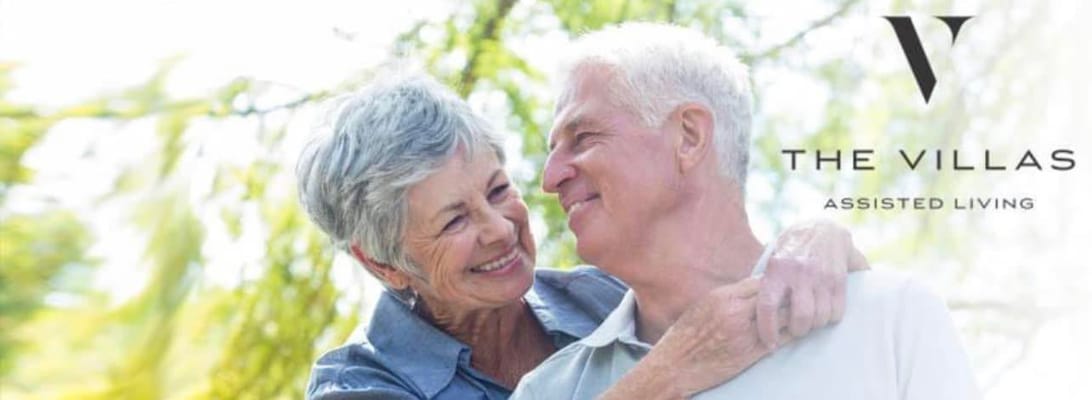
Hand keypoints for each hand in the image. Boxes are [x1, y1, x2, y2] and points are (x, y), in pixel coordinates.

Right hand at [641, 278, 790, 397]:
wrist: (676, 365)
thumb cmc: (686, 335)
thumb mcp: (703, 306)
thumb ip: (728, 297)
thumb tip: (750, 289)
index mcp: (722, 297)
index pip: (759, 282)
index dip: (774, 283)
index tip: (783, 285)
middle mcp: (735, 312)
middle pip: (774, 296)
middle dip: (789, 295)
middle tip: (801, 296)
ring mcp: (744, 333)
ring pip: (781, 317)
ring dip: (795, 313)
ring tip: (805, 311)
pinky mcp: (749, 353)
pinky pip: (780, 339)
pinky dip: (792, 333)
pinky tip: (799, 330)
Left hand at [756, 219, 868, 348]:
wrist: (823, 228)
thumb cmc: (791, 250)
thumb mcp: (772, 260)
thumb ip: (766, 284)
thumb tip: (749, 315)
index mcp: (776, 269)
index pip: (767, 306)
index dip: (767, 329)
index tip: (768, 344)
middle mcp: (799, 272)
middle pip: (799, 318)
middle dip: (797, 331)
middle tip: (795, 330)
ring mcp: (821, 276)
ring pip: (819, 317)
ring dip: (814, 325)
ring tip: (810, 320)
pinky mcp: (838, 279)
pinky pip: (836, 311)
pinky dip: (830, 317)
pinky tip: (824, 310)